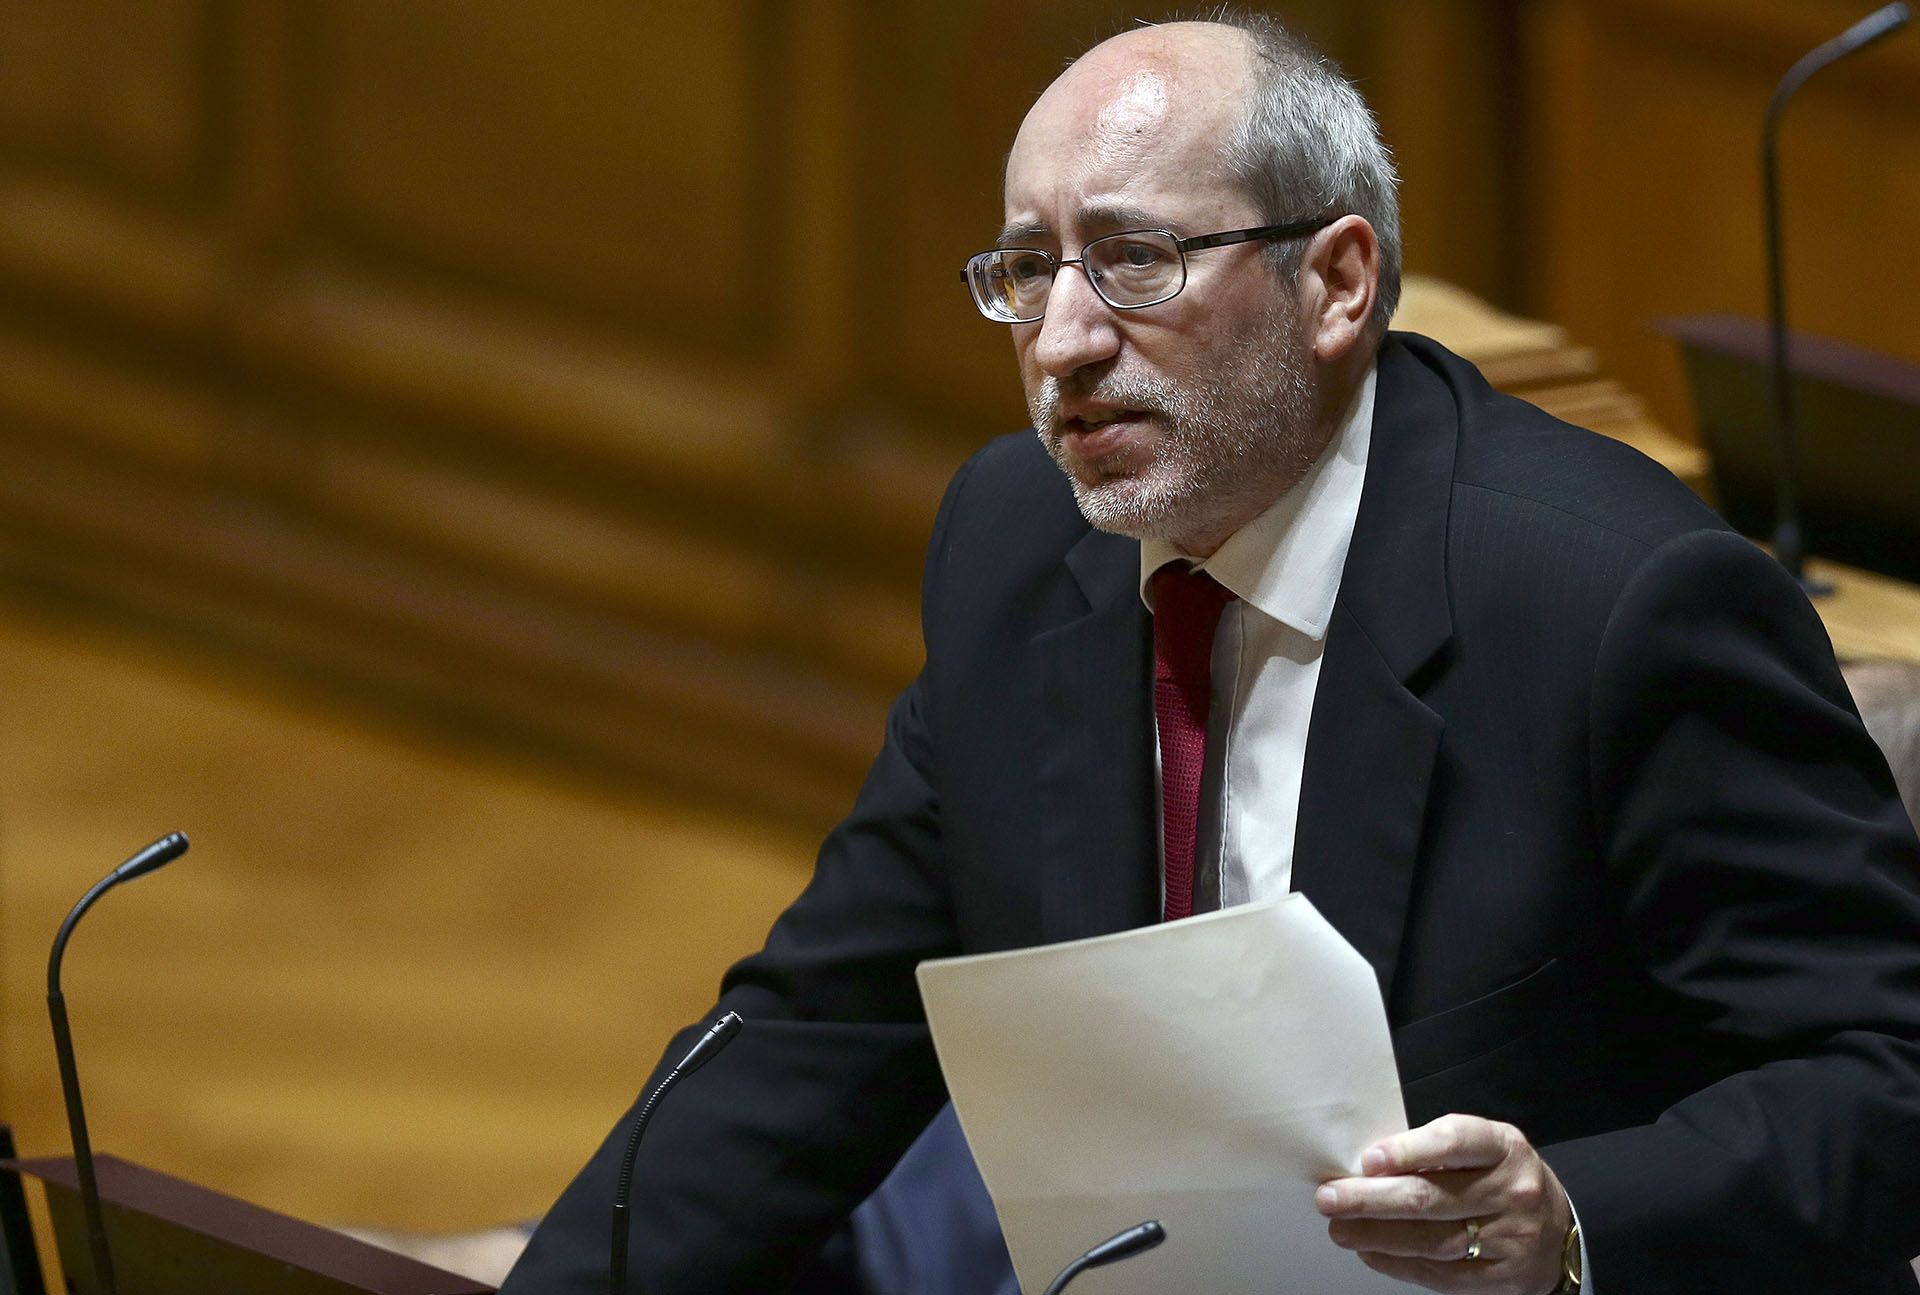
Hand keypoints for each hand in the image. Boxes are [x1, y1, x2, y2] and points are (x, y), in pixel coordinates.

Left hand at [1314, 1113, 1570, 1293]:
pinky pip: (1442, 1275)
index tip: (1369, 1160)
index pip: (1455, 1142)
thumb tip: (1369, 1166)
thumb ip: (1437, 1151)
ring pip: (1432, 1240)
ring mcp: (1511, 1238)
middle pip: (1432, 1198)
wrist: (1561, 1230)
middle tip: (1331, 1198)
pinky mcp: (1502, 1277)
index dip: (1409, 1151)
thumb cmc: (1504, 1178)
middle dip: (1372, 1199)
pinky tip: (1370, 1251)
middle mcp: (1512, 1191)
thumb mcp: (1484, 1148)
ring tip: (1340, 1228)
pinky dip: (1399, 1264)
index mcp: (1504, 1148)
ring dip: (1377, 1235)